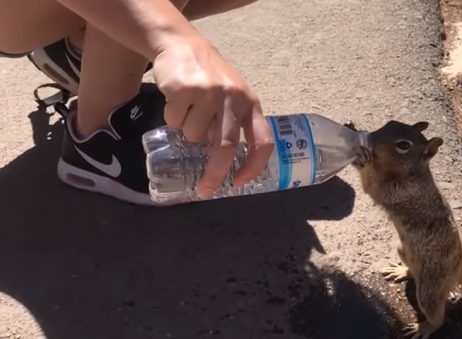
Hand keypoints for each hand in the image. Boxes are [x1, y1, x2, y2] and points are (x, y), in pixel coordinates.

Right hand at [152, 36, 273, 197]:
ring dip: (187, 132)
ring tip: (189, 110)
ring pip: (195, 136)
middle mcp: (234, 98)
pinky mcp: (185, 89)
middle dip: (214, 173)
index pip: (262, 141)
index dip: (254, 166)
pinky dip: (172, 118)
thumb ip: (234, 123)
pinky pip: (175, 121)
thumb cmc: (210, 76)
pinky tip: (177, 101)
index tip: (239, 182)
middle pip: (226, 148)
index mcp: (250, 103)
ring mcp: (209, 93)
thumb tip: (227, 165)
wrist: (181, 44)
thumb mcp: (232, 96)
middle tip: (204, 189)